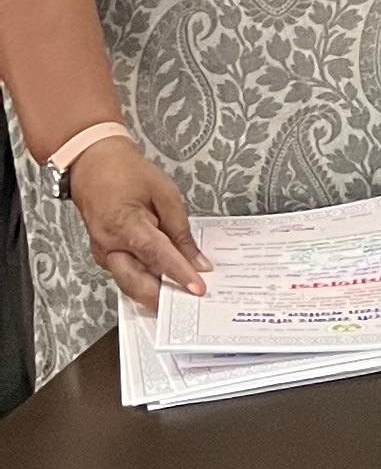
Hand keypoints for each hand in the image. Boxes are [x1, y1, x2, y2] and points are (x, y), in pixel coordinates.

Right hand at [66, 140, 208, 311]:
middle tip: (188, 304)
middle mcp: (109, 245)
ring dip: (154, 293)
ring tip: (181, 296)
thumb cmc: (126, 173)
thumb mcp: (164, 194)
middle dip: (162, 297)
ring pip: (129, 284)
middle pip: (136, 283)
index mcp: (125, 224)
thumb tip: (196, 259)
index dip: (180, 274)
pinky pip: (127, 274)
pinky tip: (165, 282)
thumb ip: (180, 230)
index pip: (158, 256)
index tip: (198, 288)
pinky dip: (146, 281)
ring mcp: (104, 253)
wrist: (93, 164)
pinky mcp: (106, 256)